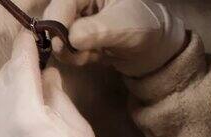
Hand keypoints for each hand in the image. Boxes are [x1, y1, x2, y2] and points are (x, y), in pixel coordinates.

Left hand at [0, 31, 105, 136]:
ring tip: (27, 74)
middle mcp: (5, 124)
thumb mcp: (74, 123)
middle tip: (31, 54)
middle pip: (3, 79)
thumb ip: (55, 94)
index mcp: (28, 115)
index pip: (21, 69)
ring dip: (9, 79)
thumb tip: (45, 74)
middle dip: (15, 62)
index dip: (24, 49)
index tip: (29, 37)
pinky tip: (23, 98)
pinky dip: (7, 98)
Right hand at [44, 0, 186, 76]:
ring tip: (93, 56)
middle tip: (82, 56)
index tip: (61, 45)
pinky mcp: (77, 36)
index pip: (63, 2)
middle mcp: (81, 1)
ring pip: (56, 36)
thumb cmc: (146, 27)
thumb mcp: (125, 26)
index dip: (57, 22)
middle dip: (63, 41)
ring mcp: (78, 19)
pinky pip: (65, 48)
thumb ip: (98, 31)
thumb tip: (71, 38)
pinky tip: (95, 56)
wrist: (157, 48)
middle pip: (54, 18)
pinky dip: (77, 57)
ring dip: (71, 53)